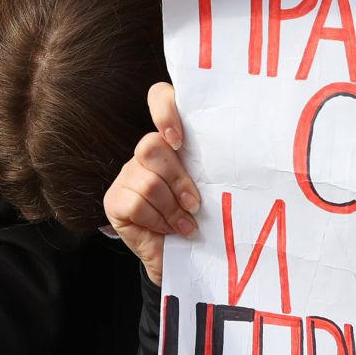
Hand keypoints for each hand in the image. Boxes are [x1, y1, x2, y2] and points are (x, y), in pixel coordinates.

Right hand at [103, 83, 198, 286]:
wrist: (185, 256)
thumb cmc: (203, 216)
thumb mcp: (213, 186)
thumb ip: (213, 164)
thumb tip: (240, 153)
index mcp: (173, 141)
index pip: (160, 98)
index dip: (165, 110)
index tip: (178, 140)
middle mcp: (147, 153)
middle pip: (151, 146)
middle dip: (178, 180)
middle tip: (194, 204)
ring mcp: (127, 175)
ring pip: (147, 180)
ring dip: (172, 209)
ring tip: (185, 224)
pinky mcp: (115, 200)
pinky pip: (135, 203)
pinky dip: (157, 220)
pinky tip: (168, 230)